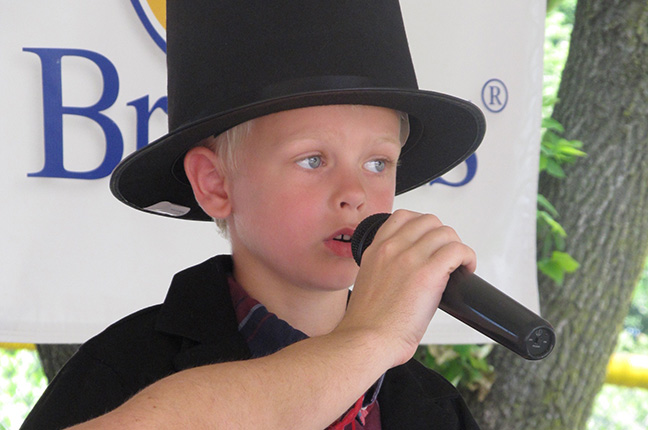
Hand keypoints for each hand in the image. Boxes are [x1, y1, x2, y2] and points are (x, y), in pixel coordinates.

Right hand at [339, 209, 476, 366]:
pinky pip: (457, 250)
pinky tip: (466, 270)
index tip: (429, 241)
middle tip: (446, 256)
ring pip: (445, 233)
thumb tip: (406, 273)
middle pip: (429, 221)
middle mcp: (392, 248)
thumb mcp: (368, 281)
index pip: (403, 217)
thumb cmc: (367, 322)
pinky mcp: (428, 273)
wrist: (366, 339)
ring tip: (458, 265)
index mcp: (376, 249)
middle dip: (442, 237)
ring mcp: (410, 258)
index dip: (423, 226)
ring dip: (456, 247)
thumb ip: (384, 268)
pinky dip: (467, 257)